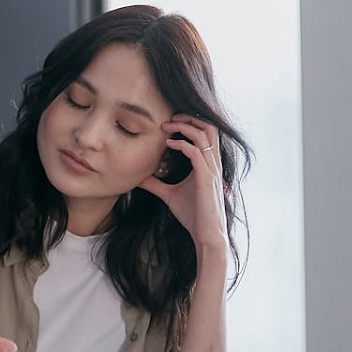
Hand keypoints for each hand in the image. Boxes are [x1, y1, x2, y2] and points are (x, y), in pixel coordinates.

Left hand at [138, 114, 228, 254]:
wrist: (206, 234)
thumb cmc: (193, 215)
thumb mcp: (169, 195)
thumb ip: (156, 185)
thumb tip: (138, 179)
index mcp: (208, 164)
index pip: (206, 133)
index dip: (191, 123)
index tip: (170, 123)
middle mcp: (212, 163)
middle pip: (210, 128)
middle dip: (190, 118)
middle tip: (170, 117)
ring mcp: (211, 169)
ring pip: (204, 135)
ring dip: (184, 127)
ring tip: (167, 126)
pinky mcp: (206, 178)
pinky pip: (196, 152)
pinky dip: (182, 144)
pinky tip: (169, 145)